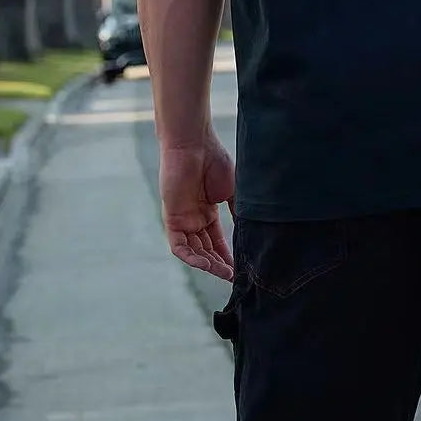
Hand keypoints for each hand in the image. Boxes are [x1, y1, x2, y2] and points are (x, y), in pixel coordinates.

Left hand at [159, 132, 235, 280]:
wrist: (195, 145)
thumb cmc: (214, 161)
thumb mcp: (232, 191)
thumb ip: (237, 211)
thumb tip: (249, 232)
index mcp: (207, 211)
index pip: (216, 240)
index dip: (227, 255)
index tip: (240, 268)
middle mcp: (194, 218)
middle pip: (205, 249)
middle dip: (219, 264)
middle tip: (235, 276)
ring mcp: (182, 220)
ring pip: (193, 251)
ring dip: (208, 264)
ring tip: (225, 273)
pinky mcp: (172, 219)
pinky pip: (179, 246)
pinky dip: (191, 257)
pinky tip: (206, 265)